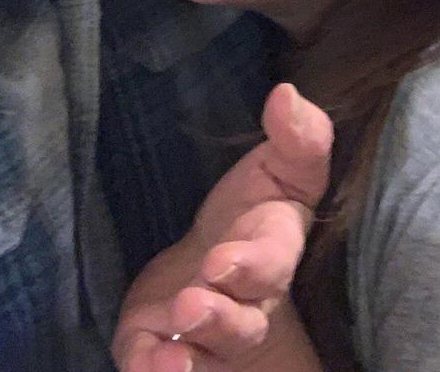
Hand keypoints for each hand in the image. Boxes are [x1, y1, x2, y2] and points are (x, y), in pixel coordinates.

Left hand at [113, 82, 331, 371]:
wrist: (215, 266)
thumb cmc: (252, 212)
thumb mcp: (281, 168)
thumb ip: (297, 136)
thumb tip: (287, 94)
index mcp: (272, 255)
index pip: (271, 264)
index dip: (251, 267)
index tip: (222, 261)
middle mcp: (244, 306)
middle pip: (241, 325)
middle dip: (218, 319)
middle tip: (191, 306)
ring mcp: (204, 336)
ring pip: (204, 359)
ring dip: (186, 362)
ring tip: (167, 362)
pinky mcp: (160, 347)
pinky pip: (154, 366)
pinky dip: (147, 369)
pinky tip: (141, 365)